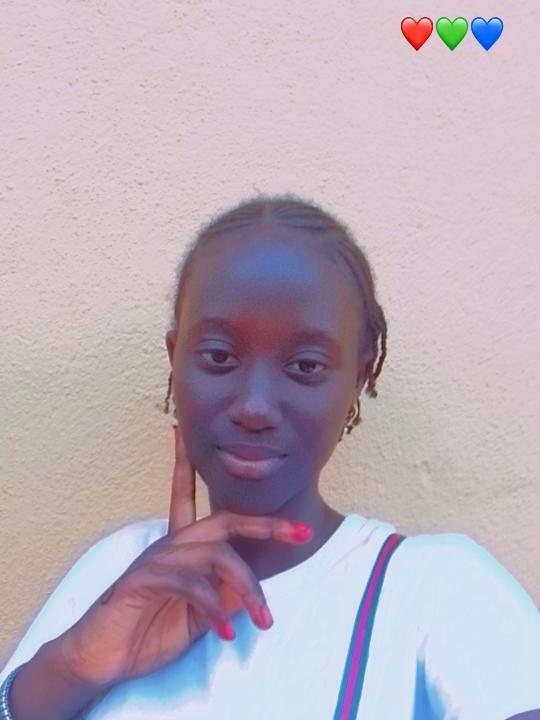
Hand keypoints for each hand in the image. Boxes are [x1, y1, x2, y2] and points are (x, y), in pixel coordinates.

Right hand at [57, 425, 312, 688]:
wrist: (102, 660)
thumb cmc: (147, 632)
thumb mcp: (197, 617)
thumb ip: (223, 598)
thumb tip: (252, 590)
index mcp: (181, 549)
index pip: (197, 502)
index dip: (208, 475)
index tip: (212, 449)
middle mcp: (170, 546)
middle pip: (223, 521)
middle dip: (264, 524)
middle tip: (300, 533)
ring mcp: (155, 560)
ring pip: (214, 555)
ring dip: (246, 585)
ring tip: (263, 619)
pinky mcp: (142, 580)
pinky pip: (189, 583)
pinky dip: (213, 606)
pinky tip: (225, 632)